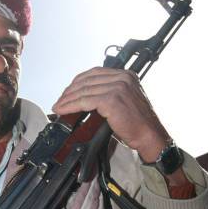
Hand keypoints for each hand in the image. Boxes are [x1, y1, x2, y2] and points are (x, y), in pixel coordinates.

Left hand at [52, 67, 169, 162]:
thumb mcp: (124, 100)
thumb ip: (108, 93)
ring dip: (67, 100)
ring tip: (58, 107)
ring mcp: (117, 87)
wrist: (149, 135)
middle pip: (86, 80)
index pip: (94, 73)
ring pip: (83, 91)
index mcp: (125, 75)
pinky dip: (71, 106)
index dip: (76, 83)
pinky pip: (84, 101)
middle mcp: (122, 77)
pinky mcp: (112, 99)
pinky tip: (63, 110)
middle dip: (69, 91)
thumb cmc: (138, 123)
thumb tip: (84, 97)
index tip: (67, 92)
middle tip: (59, 101)